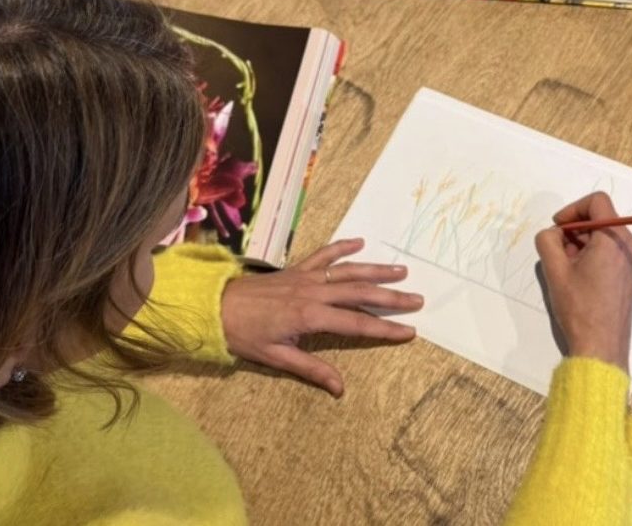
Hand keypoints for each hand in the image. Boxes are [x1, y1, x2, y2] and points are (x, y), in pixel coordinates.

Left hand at [221, 238, 423, 396]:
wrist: (214, 306)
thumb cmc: (242, 335)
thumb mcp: (276, 358)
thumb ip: (311, 369)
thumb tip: (340, 389)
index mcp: (310, 317)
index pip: (356, 323)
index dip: (384, 328)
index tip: (409, 331)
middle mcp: (312, 292)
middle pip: (360, 292)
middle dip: (391, 297)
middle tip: (418, 299)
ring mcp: (304, 277)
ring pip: (347, 271)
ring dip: (376, 269)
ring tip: (402, 270)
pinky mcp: (295, 269)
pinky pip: (323, 254)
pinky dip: (342, 247)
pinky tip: (360, 243)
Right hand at [533, 193, 631, 370]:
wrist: (601, 347)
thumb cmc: (579, 307)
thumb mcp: (554, 270)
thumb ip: (547, 241)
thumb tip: (553, 233)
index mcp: (615, 239)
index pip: (597, 202)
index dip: (572, 209)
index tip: (558, 227)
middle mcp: (630, 246)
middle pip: (601, 219)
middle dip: (575, 230)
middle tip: (557, 250)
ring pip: (605, 237)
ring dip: (582, 244)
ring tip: (565, 267)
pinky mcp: (631, 277)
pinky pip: (611, 253)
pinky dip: (593, 256)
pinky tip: (578, 278)